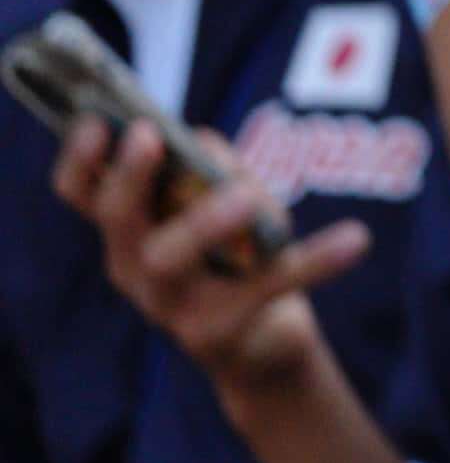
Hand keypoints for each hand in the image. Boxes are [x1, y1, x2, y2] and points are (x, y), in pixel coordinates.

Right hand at [54, 118, 367, 397]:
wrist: (261, 342)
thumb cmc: (237, 253)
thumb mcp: (224, 203)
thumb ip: (212, 170)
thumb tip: (201, 144)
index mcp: (129, 230)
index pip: (83, 193)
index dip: (81, 159)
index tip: (95, 120)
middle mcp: (134, 268)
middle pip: (118, 222)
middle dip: (130, 177)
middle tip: (150, 137)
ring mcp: (169, 306)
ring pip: (169, 260)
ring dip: (204, 220)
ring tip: (246, 196)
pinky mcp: (215, 332)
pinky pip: (266, 289)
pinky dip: (315, 260)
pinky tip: (356, 238)